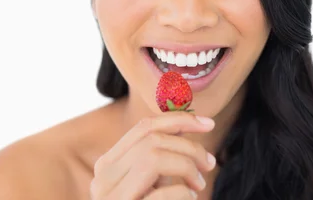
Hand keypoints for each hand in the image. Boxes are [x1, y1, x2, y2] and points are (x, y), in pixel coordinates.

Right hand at [89, 112, 216, 198]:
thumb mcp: (151, 184)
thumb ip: (161, 158)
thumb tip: (192, 124)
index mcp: (108, 166)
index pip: (143, 128)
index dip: (179, 120)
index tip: (208, 123)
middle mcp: (103, 179)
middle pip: (152, 141)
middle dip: (189, 147)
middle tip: (209, 164)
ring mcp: (111, 199)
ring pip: (153, 157)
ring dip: (187, 166)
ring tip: (199, 185)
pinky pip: (164, 193)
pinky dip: (184, 194)